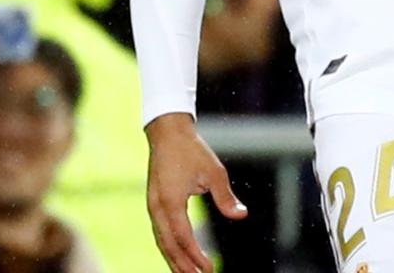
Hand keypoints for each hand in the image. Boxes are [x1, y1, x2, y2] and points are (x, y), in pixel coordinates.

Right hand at [146, 113, 245, 272]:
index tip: (209, 270)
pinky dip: (168, 247)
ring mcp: (152, 207)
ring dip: (174, 259)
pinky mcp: (153, 204)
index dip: (195, 256)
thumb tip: (241, 216)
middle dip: (183, 265)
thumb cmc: (192, 151)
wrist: (167, 134)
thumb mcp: (214, 172)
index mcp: (170, 202)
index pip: (183, 238)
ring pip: (161, 241)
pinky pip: (160, 232)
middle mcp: (157, 208)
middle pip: (169, 245)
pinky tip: (177, 255)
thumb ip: (225, 197)